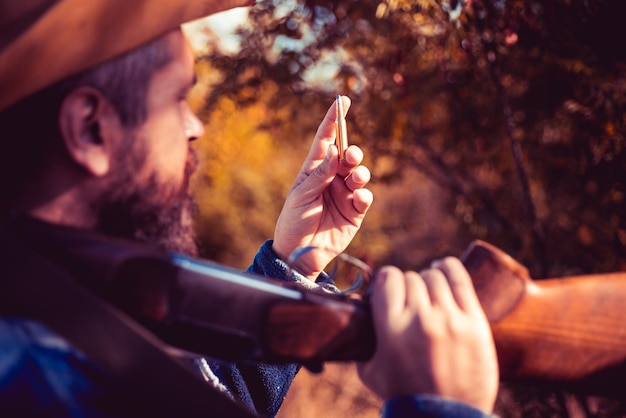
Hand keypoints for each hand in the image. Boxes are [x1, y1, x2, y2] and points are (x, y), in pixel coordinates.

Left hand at [272, 96, 372, 279]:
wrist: (299, 254)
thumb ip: (319, 175)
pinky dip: (364, 195)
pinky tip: (358, 198)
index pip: (325, 141)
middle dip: (352, 153)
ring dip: (360, 173)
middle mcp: (331, 179)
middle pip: (347, 157)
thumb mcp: (300, 197)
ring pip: (360, 175)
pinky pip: (365, 198)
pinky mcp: (355, 213)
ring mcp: (344, 195)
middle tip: (350, 157)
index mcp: (314, 170)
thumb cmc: (293, 222)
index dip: (333, 121)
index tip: (342, 101)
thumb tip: (335, 152)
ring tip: (355, 179)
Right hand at [357, 258, 498, 412]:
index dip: (386, 280)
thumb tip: (357, 314)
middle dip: (407, 286)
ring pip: (433, 276)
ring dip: (427, 280)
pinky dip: (448, 268)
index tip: (388, 288)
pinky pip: (460, 279)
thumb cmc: (404, 396)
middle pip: (411, 278)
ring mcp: (449, 320)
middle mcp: (420, 319)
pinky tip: (442, 269)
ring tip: (427, 289)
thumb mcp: (369, 371)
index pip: (388, 279)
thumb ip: (361, 341)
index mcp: (392, 329)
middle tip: (409, 300)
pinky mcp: (474, 323)